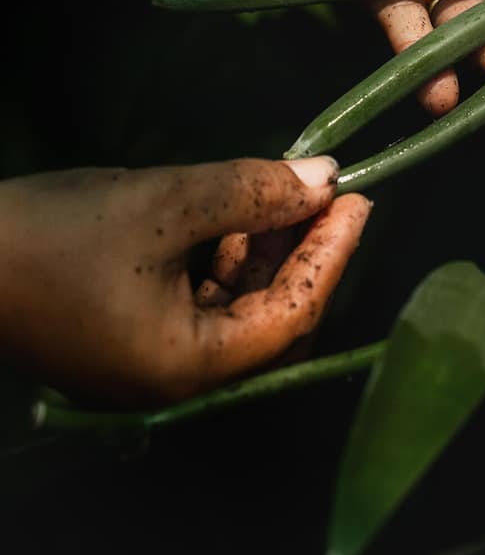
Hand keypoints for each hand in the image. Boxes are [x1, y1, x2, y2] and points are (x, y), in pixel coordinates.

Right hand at [0, 158, 369, 406]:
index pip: (292, 316)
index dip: (331, 254)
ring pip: (235, 307)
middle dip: (303, 252)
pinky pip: (198, 302)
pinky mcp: (128, 334)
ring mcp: (150, 360)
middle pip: (270, 318)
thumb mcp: (163, 201)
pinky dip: (224, 257)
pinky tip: (238, 214)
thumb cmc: (56, 234)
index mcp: (188, 364)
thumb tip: (325, 178)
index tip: (360, 198)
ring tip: (291, 192)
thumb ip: (251, 192)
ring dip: (265, 250)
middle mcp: (176, 376)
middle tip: (333, 194)